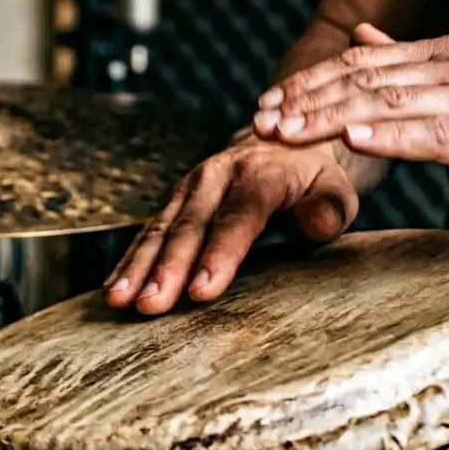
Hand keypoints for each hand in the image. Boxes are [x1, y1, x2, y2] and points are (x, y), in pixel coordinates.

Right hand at [105, 133, 358, 313]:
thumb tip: (314, 224)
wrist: (280, 145)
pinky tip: (113, 289)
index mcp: (260, 173)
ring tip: (120, 300)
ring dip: (137, 267)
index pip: (238, 218)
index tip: (201, 291)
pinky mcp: (173, 204)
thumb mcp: (336, 189)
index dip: (219, 255)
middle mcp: (216, 177)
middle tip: (149, 304)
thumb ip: (328, 208)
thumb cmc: (312, 182)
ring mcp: (189, 190)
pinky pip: (147, 234)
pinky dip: (128, 262)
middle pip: (189, 228)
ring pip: (160, 231)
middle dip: (166, 269)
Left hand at [256, 23, 448, 223]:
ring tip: (291, 132)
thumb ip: (408, 63)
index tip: (265, 104)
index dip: (308, 82)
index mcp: (442, 57)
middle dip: (307, 101)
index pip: (360, 62)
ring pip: (390, 104)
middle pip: (365, 80)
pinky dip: (391, 138)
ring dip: (333, 118)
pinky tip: (355, 142)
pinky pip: (433, 135)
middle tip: (262, 123)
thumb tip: (363, 37)